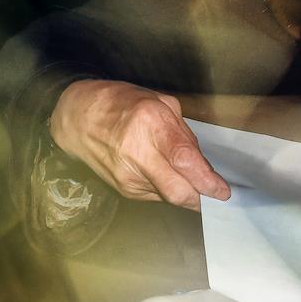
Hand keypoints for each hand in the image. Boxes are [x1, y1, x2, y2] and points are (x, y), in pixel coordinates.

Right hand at [49, 79, 230, 210]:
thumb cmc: (121, 104)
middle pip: (177, 191)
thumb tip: (201, 164)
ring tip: (185, 173)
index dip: (207, 180)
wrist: (77, 118)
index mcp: (150, 124)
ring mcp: (127, 175)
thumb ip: (184, 134)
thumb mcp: (161, 104)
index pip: (184, 161)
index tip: (223, 190)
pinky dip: (167, 188)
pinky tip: (165, 173)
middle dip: (201, 197)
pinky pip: (155, 195)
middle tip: (215, 194)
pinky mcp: (122, 188)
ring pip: (168, 196)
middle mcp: (137, 154)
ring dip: (185, 191)